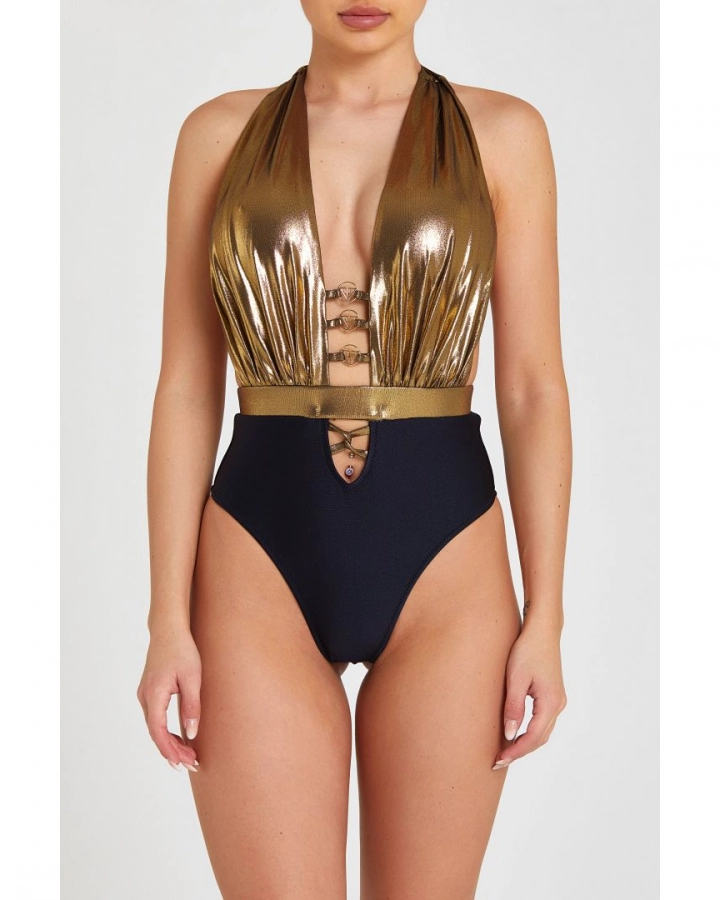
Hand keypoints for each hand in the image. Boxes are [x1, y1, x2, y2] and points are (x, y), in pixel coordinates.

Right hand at [137, 629, 201, 772]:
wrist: (168, 630)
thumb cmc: (182, 650)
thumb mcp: (192, 677)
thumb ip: (191, 705)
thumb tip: (191, 733)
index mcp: (154, 694)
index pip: (158, 731)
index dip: (170, 750)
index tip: (184, 763)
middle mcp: (145, 697)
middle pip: (156, 733)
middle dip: (173, 751)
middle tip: (192, 764)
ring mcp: (145, 695)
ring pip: (155, 727)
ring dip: (170, 743)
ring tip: (189, 756)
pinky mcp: (150, 692)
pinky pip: (156, 719)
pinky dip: (166, 731)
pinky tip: (180, 738)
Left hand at [492, 624, 566, 769]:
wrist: (542, 631)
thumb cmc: (527, 650)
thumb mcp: (515, 678)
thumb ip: (513, 707)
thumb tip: (509, 735)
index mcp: (551, 703)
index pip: (533, 738)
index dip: (516, 751)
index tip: (498, 759)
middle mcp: (558, 705)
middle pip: (540, 738)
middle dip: (519, 751)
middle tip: (498, 760)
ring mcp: (558, 700)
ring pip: (542, 731)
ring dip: (525, 743)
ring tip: (504, 751)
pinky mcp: (553, 695)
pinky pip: (542, 721)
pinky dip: (530, 732)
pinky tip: (515, 733)